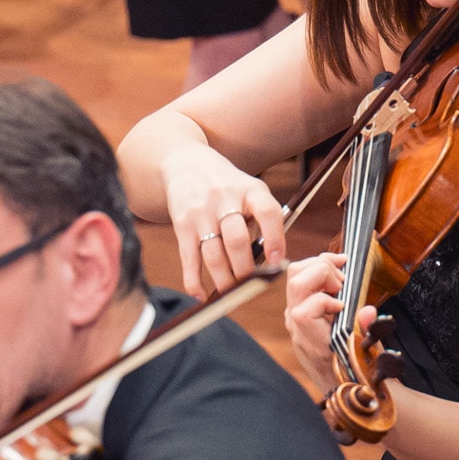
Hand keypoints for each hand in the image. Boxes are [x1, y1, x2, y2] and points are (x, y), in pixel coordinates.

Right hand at [159, 144, 286, 297]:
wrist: (186, 164)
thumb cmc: (228, 187)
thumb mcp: (250, 191)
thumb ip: (260, 222)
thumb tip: (266, 265)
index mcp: (250, 190)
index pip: (267, 213)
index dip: (275, 239)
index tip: (276, 262)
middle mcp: (225, 199)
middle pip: (237, 241)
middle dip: (246, 271)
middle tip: (252, 287)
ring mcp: (201, 212)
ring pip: (213, 255)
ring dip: (224, 280)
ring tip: (232, 294)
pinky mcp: (182, 224)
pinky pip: (189, 258)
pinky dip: (194, 281)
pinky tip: (201, 295)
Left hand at [281, 251, 376, 405]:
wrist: (340, 386)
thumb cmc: (354, 372)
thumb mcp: (369, 355)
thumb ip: (369, 332)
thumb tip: (368, 311)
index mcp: (313, 341)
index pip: (303, 312)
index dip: (324, 301)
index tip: (343, 306)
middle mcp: (298, 327)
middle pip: (296, 282)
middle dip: (323, 272)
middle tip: (344, 281)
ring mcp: (295, 317)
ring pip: (295, 276)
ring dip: (319, 267)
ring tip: (341, 274)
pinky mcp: (298, 310)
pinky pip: (301, 282)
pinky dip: (318, 271)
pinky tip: (336, 276)